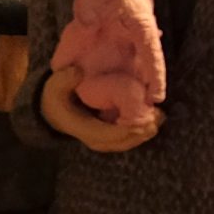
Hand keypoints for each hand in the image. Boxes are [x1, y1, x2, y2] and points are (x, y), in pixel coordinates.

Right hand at [41, 66, 162, 153]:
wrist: (52, 112)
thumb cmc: (56, 97)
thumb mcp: (55, 86)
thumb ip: (64, 79)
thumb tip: (77, 72)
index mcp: (84, 129)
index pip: (109, 133)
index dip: (128, 129)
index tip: (144, 120)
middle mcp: (95, 139)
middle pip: (123, 141)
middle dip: (142, 132)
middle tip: (158, 118)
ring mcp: (102, 140)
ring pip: (127, 142)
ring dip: (144, 132)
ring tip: (160, 118)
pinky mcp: (108, 136)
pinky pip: (127, 138)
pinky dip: (140, 131)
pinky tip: (153, 120)